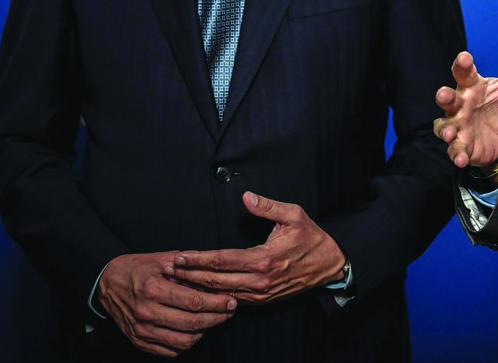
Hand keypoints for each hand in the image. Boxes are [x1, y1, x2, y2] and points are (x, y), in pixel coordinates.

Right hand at [96, 251, 235, 357]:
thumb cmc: (137, 269)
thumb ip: (189, 266)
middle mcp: (147, 312)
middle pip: (191, 323)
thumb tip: (215, 273)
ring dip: (204, 332)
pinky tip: (195, 331)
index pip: (193, 301)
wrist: (107, 283)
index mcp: (153, 289)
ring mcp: (142, 330)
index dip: (217, 303)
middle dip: (216, 318)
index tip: (231, 300)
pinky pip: (170, 350)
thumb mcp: (162, 259)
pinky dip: (186, 343)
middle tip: (229, 311)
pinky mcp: (139, 341)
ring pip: (183, 341)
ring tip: (214, 320)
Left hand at [166, 192, 346, 304]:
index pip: (222, 260)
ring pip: (221, 293)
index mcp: (264, 259)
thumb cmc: (310, 238)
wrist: (329, 265)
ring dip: (198, 287)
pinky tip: (200, 290)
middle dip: (189, 275)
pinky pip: (232, 300)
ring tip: (177, 279)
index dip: (197, 259)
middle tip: (168, 268)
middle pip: (215, 281)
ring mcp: (260, 294)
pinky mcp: (262, 300)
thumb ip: (268, 206)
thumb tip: (246, 197)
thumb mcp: (294, 215)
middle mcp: (259, 280)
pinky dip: (213, 295)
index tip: (179, 255)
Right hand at [434, 32, 497, 174]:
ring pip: (444, 125)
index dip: (462, 64)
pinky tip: (460, 158)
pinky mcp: (463, 146)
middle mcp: (461, 105)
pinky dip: (456, 154)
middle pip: (447, 98)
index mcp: (474, 86)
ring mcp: (460, 126)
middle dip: (444, 96)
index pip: (464, 72)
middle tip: (445, 95)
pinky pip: (455, 150)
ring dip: (445, 129)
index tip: (465, 58)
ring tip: (450, 133)